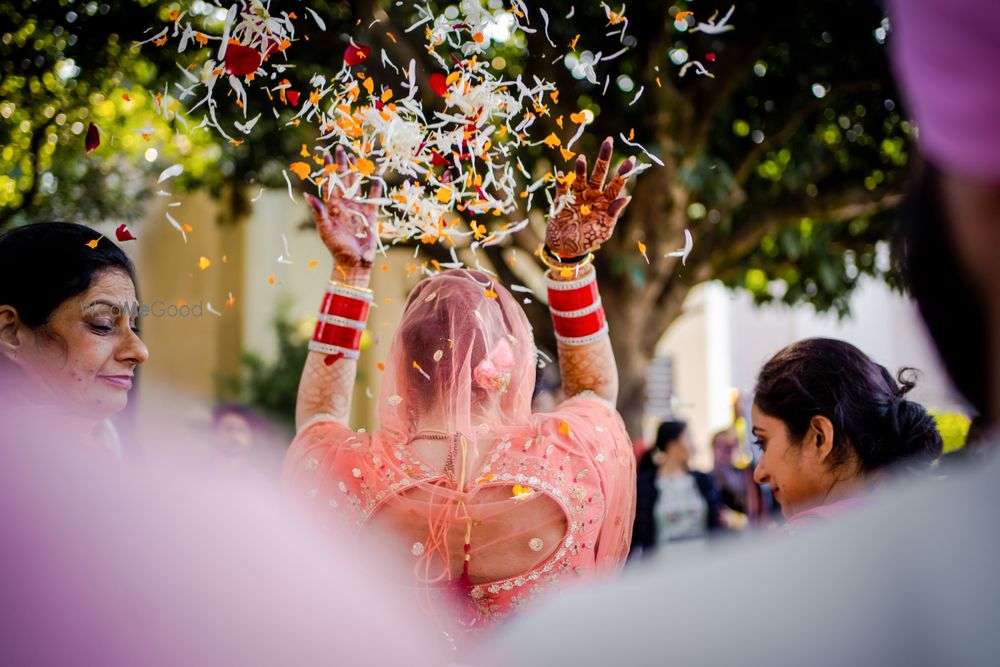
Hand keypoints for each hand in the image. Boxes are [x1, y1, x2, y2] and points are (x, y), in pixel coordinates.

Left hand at [305, 145, 380, 267]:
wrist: (353, 262)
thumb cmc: (336, 248)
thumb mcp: (325, 229)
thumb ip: (319, 212)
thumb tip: (307, 195)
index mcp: (333, 207)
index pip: (330, 183)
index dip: (328, 169)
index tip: (326, 154)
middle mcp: (345, 204)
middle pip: (343, 180)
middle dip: (341, 164)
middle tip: (340, 147)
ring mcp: (358, 209)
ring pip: (356, 185)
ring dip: (355, 171)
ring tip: (354, 156)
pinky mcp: (370, 216)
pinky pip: (373, 199)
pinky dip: (375, 188)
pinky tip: (376, 176)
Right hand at [545, 136, 635, 257]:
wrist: (566, 249)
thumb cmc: (588, 240)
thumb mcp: (604, 229)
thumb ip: (613, 214)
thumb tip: (626, 197)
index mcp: (605, 202)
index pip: (616, 185)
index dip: (623, 173)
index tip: (631, 160)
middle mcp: (592, 195)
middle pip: (599, 174)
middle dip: (603, 158)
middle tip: (608, 141)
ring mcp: (577, 196)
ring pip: (580, 179)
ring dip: (580, 169)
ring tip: (581, 159)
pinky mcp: (562, 201)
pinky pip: (562, 189)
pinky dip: (561, 182)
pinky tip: (562, 175)